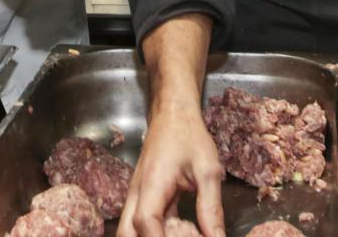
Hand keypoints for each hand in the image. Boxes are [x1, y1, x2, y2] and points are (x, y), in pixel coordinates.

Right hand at [119, 104, 225, 236]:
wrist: (172, 114)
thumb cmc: (189, 136)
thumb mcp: (208, 170)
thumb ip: (211, 207)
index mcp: (152, 185)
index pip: (146, 222)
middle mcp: (137, 193)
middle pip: (126, 233)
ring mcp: (137, 196)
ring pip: (128, 230)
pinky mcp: (142, 197)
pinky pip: (139, 222)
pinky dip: (153, 234)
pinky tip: (178, 235)